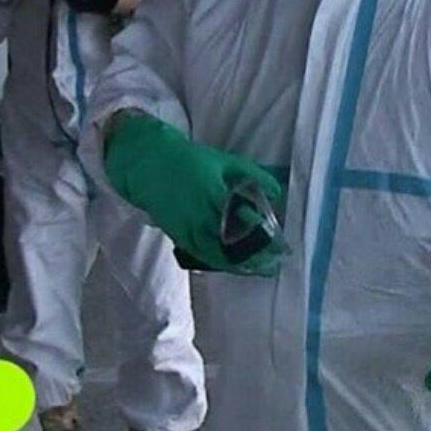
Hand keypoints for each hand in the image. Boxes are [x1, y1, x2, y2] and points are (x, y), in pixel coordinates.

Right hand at [104, 112, 285, 276]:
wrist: (150, 165)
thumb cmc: (191, 161)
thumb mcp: (227, 162)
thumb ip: (254, 176)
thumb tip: (276, 192)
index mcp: (215, 196)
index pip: (245, 224)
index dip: (262, 237)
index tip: (280, 244)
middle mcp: (201, 217)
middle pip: (232, 245)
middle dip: (255, 257)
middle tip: (274, 263)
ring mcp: (188, 229)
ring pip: (216, 256)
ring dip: (239, 265)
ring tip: (259, 269)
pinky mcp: (178, 236)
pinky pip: (201, 256)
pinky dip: (219, 263)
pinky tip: (233, 265)